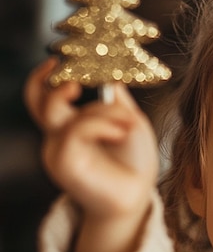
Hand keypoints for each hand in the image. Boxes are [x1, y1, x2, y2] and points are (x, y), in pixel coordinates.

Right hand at [24, 58, 159, 251]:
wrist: (137, 195)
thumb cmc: (135, 162)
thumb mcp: (130, 122)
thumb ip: (116, 99)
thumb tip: (108, 70)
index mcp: (72, 124)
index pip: (46, 93)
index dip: (51, 73)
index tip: (69, 55)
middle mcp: (59, 135)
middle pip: (37, 98)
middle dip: (53, 80)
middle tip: (78, 76)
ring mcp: (57, 149)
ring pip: (61, 112)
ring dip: (99, 111)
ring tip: (126, 122)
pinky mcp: (62, 162)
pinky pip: (73, 131)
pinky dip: (99, 125)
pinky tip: (120, 132)